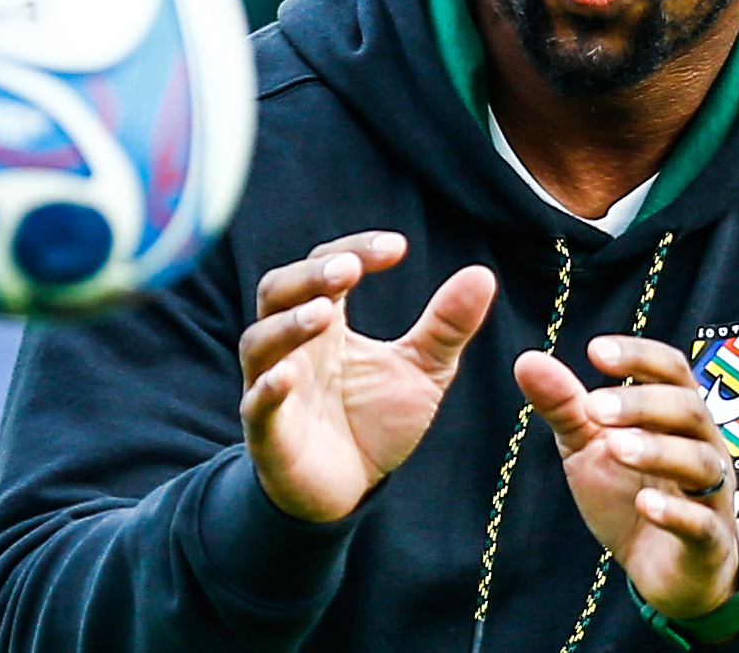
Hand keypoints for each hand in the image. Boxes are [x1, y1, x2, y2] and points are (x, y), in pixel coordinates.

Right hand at [239, 231, 496, 522]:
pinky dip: (269, 387)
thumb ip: (446, 325)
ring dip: (288, 323)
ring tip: (324, 313)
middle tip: (349, 269)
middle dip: (311, 276)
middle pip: (278, 290)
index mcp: (327, 321)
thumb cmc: (375, 420)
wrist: (349, 489)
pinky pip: (256, 404)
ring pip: (260, 341)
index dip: (355, 251)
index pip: (327, 267)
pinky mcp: (269, 433)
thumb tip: (482, 274)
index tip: (397, 248)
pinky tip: (289, 375)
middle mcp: (292, 345)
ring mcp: (273, 386)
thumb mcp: (422, 371)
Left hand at [514, 335, 738, 619]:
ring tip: (615, 447)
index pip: (672, 370)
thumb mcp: (588, 448)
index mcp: (675, 417)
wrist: (662, 572)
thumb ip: (564, 405)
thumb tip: (527, 359)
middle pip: (689, 410)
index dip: (639, 356)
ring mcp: (712, 495)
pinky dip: (675, 512)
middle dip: (643, 404)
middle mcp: (703, 447)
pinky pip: (702, 523)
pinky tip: (644, 504)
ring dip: (657, 450)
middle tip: (594, 408)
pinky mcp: (709, 543)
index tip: (595, 352)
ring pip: (701, 462)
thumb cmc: (629, 496)